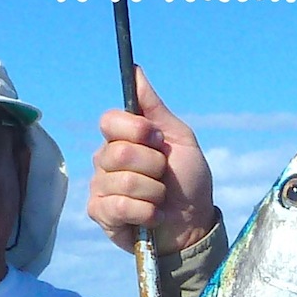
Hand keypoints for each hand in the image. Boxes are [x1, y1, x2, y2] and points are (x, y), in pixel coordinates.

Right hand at [88, 66, 214, 256]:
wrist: (195, 225)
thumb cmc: (188, 183)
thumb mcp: (180, 140)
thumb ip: (156, 109)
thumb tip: (136, 70)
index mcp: (121, 139)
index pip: (110, 121)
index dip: (137, 131)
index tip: (159, 142)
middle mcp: (105, 160)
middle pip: (119, 153)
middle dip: (153, 167)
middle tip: (164, 177)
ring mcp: (101, 187)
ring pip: (123, 181)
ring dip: (154, 193)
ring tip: (161, 200)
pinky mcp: (102, 214)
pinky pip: (119, 206)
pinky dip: (146, 213)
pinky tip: (153, 217)